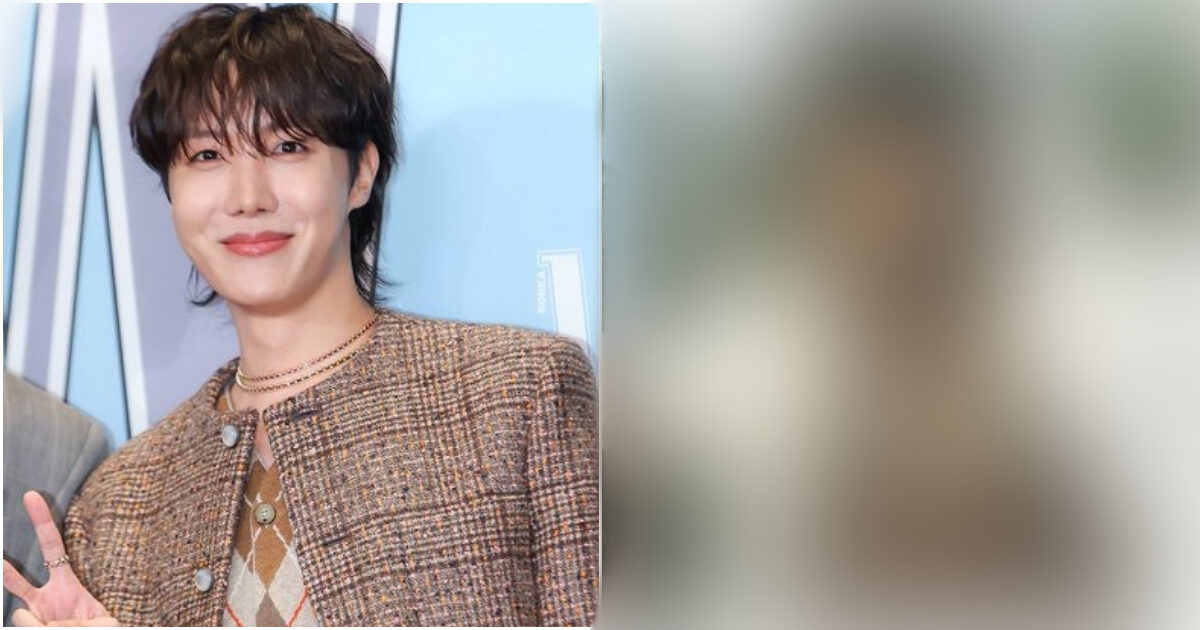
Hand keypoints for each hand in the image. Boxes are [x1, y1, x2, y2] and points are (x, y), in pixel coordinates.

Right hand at [2, 491, 117, 626]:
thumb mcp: (102, 625)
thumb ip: (79, 623)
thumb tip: (36, 619)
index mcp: (67, 583)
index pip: (53, 548)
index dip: (41, 523)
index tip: (31, 496)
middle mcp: (45, 596)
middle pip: (14, 576)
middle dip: (1, 566)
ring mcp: (33, 614)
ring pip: (19, 614)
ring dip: (41, 626)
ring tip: (59, 628)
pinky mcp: (28, 625)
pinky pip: (24, 623)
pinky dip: (39, 629)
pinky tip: (51, 629)